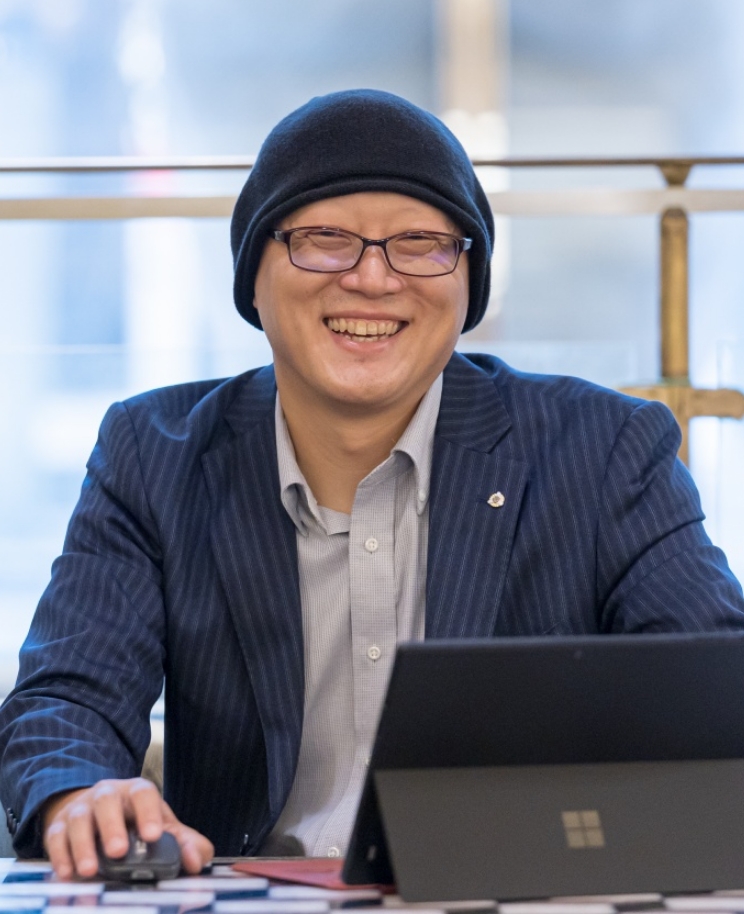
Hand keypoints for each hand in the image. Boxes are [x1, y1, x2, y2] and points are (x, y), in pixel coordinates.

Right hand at [42, 777, 213, 879]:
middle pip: (107, 800)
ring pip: (79, 817)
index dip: (148, 812)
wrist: (96, 812)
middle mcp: (107, 795)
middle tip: (119, 851)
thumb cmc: (135, 823)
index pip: (143, 793)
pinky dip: (60, 855)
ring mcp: (81, 809)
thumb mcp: (162, 828)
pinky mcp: (58, 827)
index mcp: (136, 792)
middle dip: (112, 826)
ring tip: (90, 870)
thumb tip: (196, 861)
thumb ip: (185, 842)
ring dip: (83, 844)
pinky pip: (55, 837)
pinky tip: (66, 873)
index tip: (154, 835)